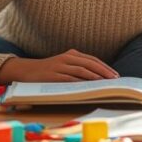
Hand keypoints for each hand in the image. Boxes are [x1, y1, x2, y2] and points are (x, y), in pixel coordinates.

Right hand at [0, 49, 118, 84]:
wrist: (26, 71)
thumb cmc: (48, 71)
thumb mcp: (64, 66)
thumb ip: (78, 69)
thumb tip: (98, 79)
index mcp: (71, 54)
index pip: (93, 60)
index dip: (105, 67)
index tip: (116, 75)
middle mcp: (67, 58)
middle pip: (90, 64)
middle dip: (105, 72)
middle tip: (115, 80)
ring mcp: (60, 66)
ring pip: (83, 70)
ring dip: (96, 77)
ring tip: (106, 83)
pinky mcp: (53, 75)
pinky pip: (71, 78)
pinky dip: (82, 82)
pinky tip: (90, 87)